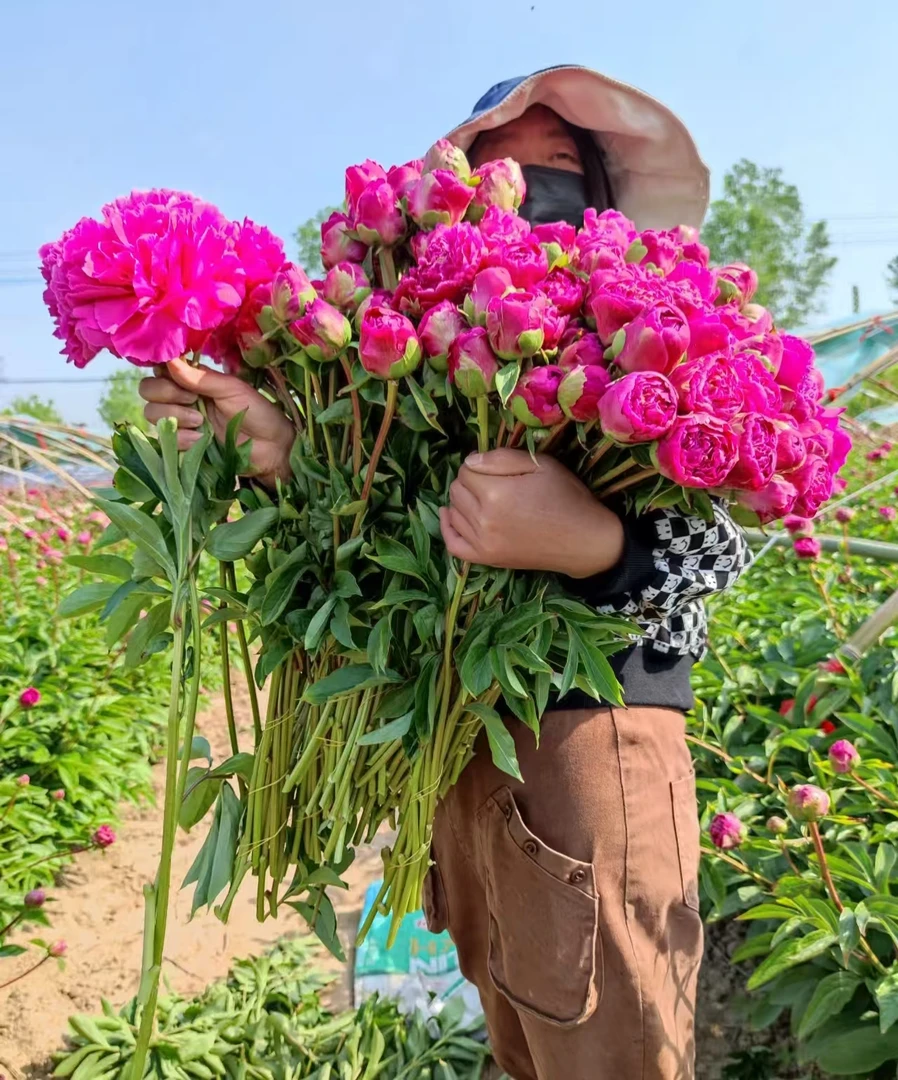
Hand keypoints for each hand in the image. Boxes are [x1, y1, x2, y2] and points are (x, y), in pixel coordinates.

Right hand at [139, 358, 294, 487]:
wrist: (272, 449)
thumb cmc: (258, 413)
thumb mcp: (232, 389)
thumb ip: (201, 378)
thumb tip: (170, 360)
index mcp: (194, 381)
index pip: (161, 370)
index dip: (162, 371)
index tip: (175, 376)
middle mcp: (183, 399)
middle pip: (148, 391)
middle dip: (167, 394)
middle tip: (194, 401)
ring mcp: (182, 422)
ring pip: (152, 413)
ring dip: (175, 416)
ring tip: (201, 422)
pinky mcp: (184, 445)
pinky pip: (166, 438)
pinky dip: (181, 438)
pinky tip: (201, 439)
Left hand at [439, 449, 624, 578]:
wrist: (585, 541)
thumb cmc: (567, 498)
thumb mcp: (542, 465)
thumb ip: (502, 458)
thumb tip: (471, 460)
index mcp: (496, 494)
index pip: (466, 470)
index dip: (480, 464)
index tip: (498, 468)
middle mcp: (484, 520)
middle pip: (456, 490)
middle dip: (470, 480)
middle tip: (495, 481)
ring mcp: (483, 543)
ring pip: (454, 512)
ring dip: (463, 500)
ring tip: (484, 497)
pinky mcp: (487, 559)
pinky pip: (453, 544)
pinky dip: (448, 528)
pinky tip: (451, 515)